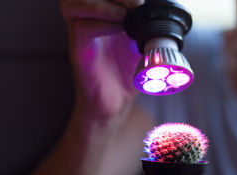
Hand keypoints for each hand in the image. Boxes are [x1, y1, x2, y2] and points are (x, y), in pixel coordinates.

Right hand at [60, 0, 143, 117]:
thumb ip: (144, 25)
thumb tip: (162, 11)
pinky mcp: (80, 53)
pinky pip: (83, 30)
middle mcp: (85, 22)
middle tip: (137, 2)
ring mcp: (80, 37)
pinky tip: (120, 28)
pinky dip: (102, 24)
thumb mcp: (139, 43)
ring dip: (102, 4)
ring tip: (127, 12)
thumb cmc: (124, 73)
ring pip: (73, 5)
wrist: (114, 103)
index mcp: (98, 16)